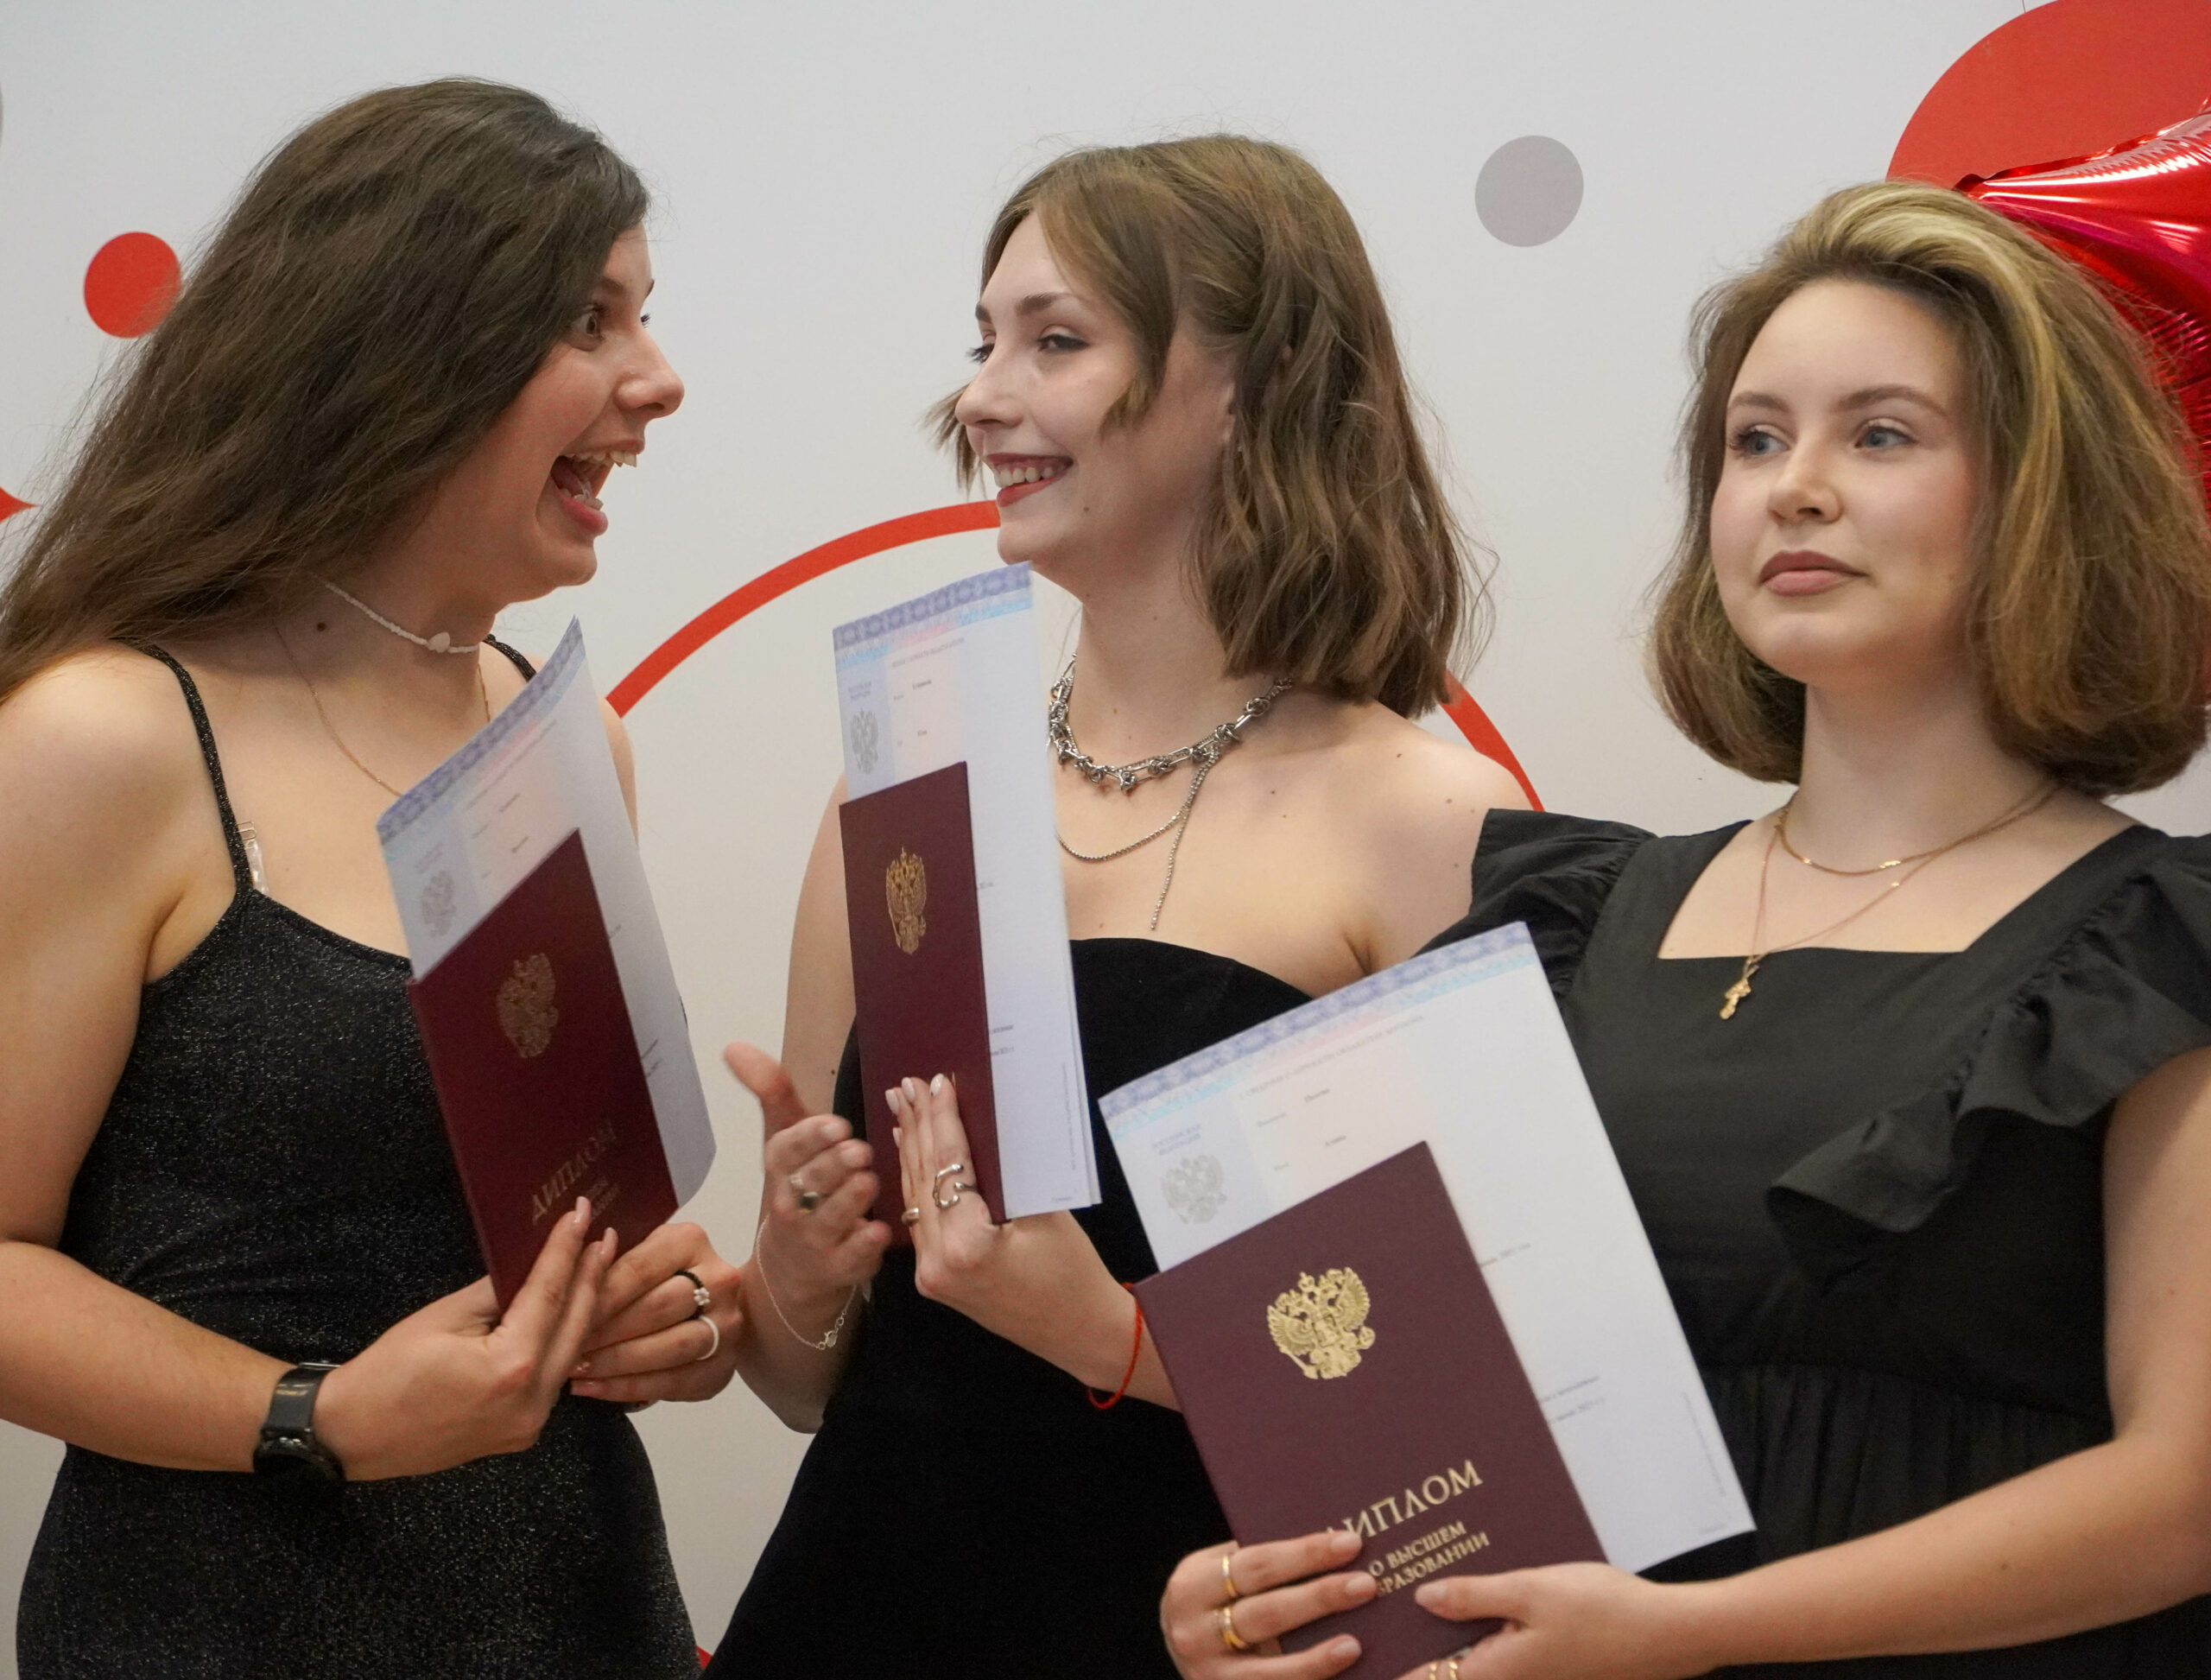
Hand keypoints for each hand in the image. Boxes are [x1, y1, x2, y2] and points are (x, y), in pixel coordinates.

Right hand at [314, 1196, 613, 1479]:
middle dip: (590, 1276)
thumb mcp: (443, 1317)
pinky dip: (564, 1344)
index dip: (566, 1249)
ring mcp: (531, 1423)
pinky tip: (571, 1314)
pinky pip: (554, 1379)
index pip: (550, 1293)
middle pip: (575, 1325)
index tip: (582, 1213)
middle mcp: (532, 1400)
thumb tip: (531, 1263)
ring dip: (583, 1309)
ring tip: (595, 1266)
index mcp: (512, 1366)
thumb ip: (496, 1291)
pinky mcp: (523, 1434)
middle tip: (604, 1235)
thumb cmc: (389, 1373)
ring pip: (570, 1354)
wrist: (353, 1435)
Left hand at [571, 1221, 741, 1403]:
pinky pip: (673, 1383)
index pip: (638, 1270)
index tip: (560, 1316)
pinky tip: (595, 1388)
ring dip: (616, 1363)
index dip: (597, 1296)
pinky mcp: (723, 1367)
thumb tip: (566, 1259)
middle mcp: (719, 1280)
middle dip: (605, 1333)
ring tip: (576, 1370)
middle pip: (656, 1309)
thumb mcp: (635, 1255)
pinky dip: (629, 1388)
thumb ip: (607, 1260)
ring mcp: (727, 1326)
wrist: (707, 1306)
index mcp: (691, 1241)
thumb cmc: (655, 1278)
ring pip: (669, 1348)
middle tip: (564, 1348)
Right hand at [730, 1041, 889, 1330]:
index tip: (836, 1124)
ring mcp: (814, 1242)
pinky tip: (881, 1231)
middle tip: (860, 1150)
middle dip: (833, 1166)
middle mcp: (790, 1206)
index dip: (810, 1137)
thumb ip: (771, 1092)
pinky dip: (866, 1246)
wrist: (790, 1271)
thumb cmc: (796, 1190)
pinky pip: (852, 1259)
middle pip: (808, 1184)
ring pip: (829, 1221)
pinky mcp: (839, 1269)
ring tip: (869, 1180)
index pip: (786, 1151)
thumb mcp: (784, 1140)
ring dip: (850, 1200)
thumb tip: (734, 1046)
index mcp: (779, 1169)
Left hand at [891, 1073, 1131, 1388]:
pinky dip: (917, 1182)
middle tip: (906, 1086)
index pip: (948, 1167)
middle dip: (917, 1127)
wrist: (1080, 1332)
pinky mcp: (934, 1279)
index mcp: (966, 1246)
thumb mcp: (1047, 1214)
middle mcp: (936, 1263)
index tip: (937, 1083)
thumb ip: (1007, 1172)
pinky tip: (911, 1153)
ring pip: (915, 1198)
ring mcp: (930, 1275)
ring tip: (902, 1108)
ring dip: (910, 1150)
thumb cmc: (1074, 1273)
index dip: (943, 1120)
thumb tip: (980, 1122)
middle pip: (923, 1179)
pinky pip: (921, 1220)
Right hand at [1161, 1531, 1374, 1678]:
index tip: (1351, 1542)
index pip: (1255, 1565)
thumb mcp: (1223, 1574)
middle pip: (1266, 1614)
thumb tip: (1332, 1539)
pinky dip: (1310, 1679)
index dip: (1305, 1554)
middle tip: (1366, 1584)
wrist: (1189, 1650)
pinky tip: (1339, 1670)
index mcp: (1192, 1585)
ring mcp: (1210, 1675)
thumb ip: (1260, 1562)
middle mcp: (1193, 1633)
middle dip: (1320, 1597)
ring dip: (1317, 1656)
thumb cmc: (1220, 1600)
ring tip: (1355, 1642)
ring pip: (1271, 1667)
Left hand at [1401, 1564, 1712, 1679]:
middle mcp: (1510, 1679)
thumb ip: (1472, 1596)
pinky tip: (1479, 1587)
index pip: (1428, 1679)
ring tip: (1423, 1582)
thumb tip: (1421, 1600)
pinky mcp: (1549, 1661)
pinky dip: (1484, 1620)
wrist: (1670, 1633)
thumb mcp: (1530, 1590)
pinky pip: (1501, 1643)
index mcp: (1496, 1669)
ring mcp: (1532, 1673)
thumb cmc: (1604, 1611)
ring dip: (1451, 1624)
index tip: (1365, 1651)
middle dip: (1418, 1635)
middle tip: (1388, 1595)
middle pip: (1448, 1665)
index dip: (1395, 1667)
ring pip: (1475, 1651)